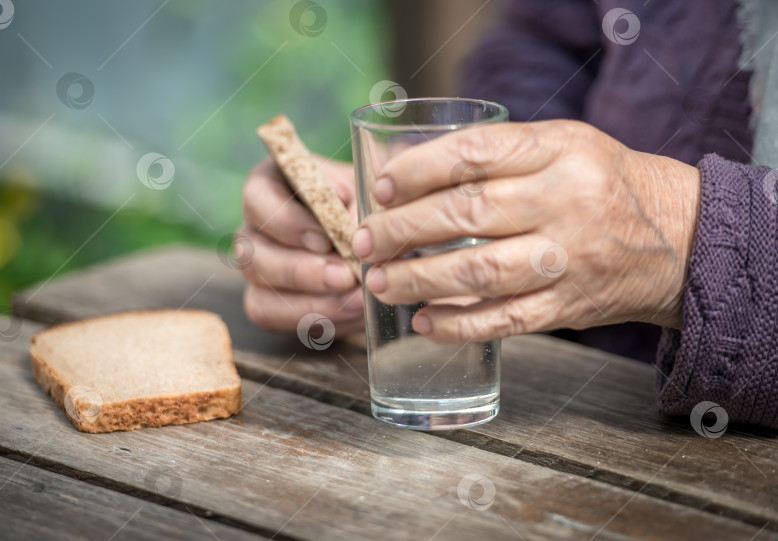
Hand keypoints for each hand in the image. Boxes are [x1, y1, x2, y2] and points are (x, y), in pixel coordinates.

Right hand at [239, 156, 363, 335]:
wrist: (384, 239)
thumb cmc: (371, 205)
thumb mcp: (370, 192)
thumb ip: (358, 204)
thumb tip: (351, 226)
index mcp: (272, 183)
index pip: (258, 198)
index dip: (286, 222)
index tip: (324, 240)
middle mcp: (255, 227)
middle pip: (253, 253)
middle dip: (301, 271)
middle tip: (345, 276)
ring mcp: (258, 268)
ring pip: (259, 293)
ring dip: (310, 302)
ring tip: (354, 299)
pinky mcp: (269, 302)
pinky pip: (274, 317)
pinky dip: (315, 318)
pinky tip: (351, 311)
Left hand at [351, 120, 700, 341]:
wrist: (679, 238)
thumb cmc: (602, 184)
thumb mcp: (564, 145)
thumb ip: (500, 154)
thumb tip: (411, 175)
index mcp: (558, 151)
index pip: (474, 154)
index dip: (418, 170)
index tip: (381, 188)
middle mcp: (564, 202)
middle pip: (467, 213)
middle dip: (402, 230)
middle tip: (362, 242)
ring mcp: (568, 258)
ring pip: (480, 272)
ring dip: (419, 280)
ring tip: (378, 282)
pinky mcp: (569, 306)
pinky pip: (506, 320)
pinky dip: (459, 324)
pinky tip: (423, 322)